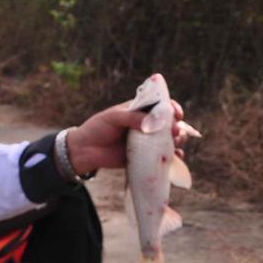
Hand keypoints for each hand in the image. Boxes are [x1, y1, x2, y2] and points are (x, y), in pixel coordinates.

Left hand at [65, 100, 188, 174]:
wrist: (85, 150)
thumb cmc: (97, 128)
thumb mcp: (113, 118)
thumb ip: (132, 117)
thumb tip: (153, 122)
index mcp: (140, 110)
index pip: (161, 105)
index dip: (172, 108)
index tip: (176, 113)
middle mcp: (146, 124)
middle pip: (169, 123)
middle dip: (177, 126)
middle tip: (175, 131)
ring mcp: (147, 141)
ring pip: (169, 139)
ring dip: (178, 140)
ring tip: (176, 142)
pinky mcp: (145, 156)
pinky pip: (163, 156)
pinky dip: (173, 156)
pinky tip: (176, 156)